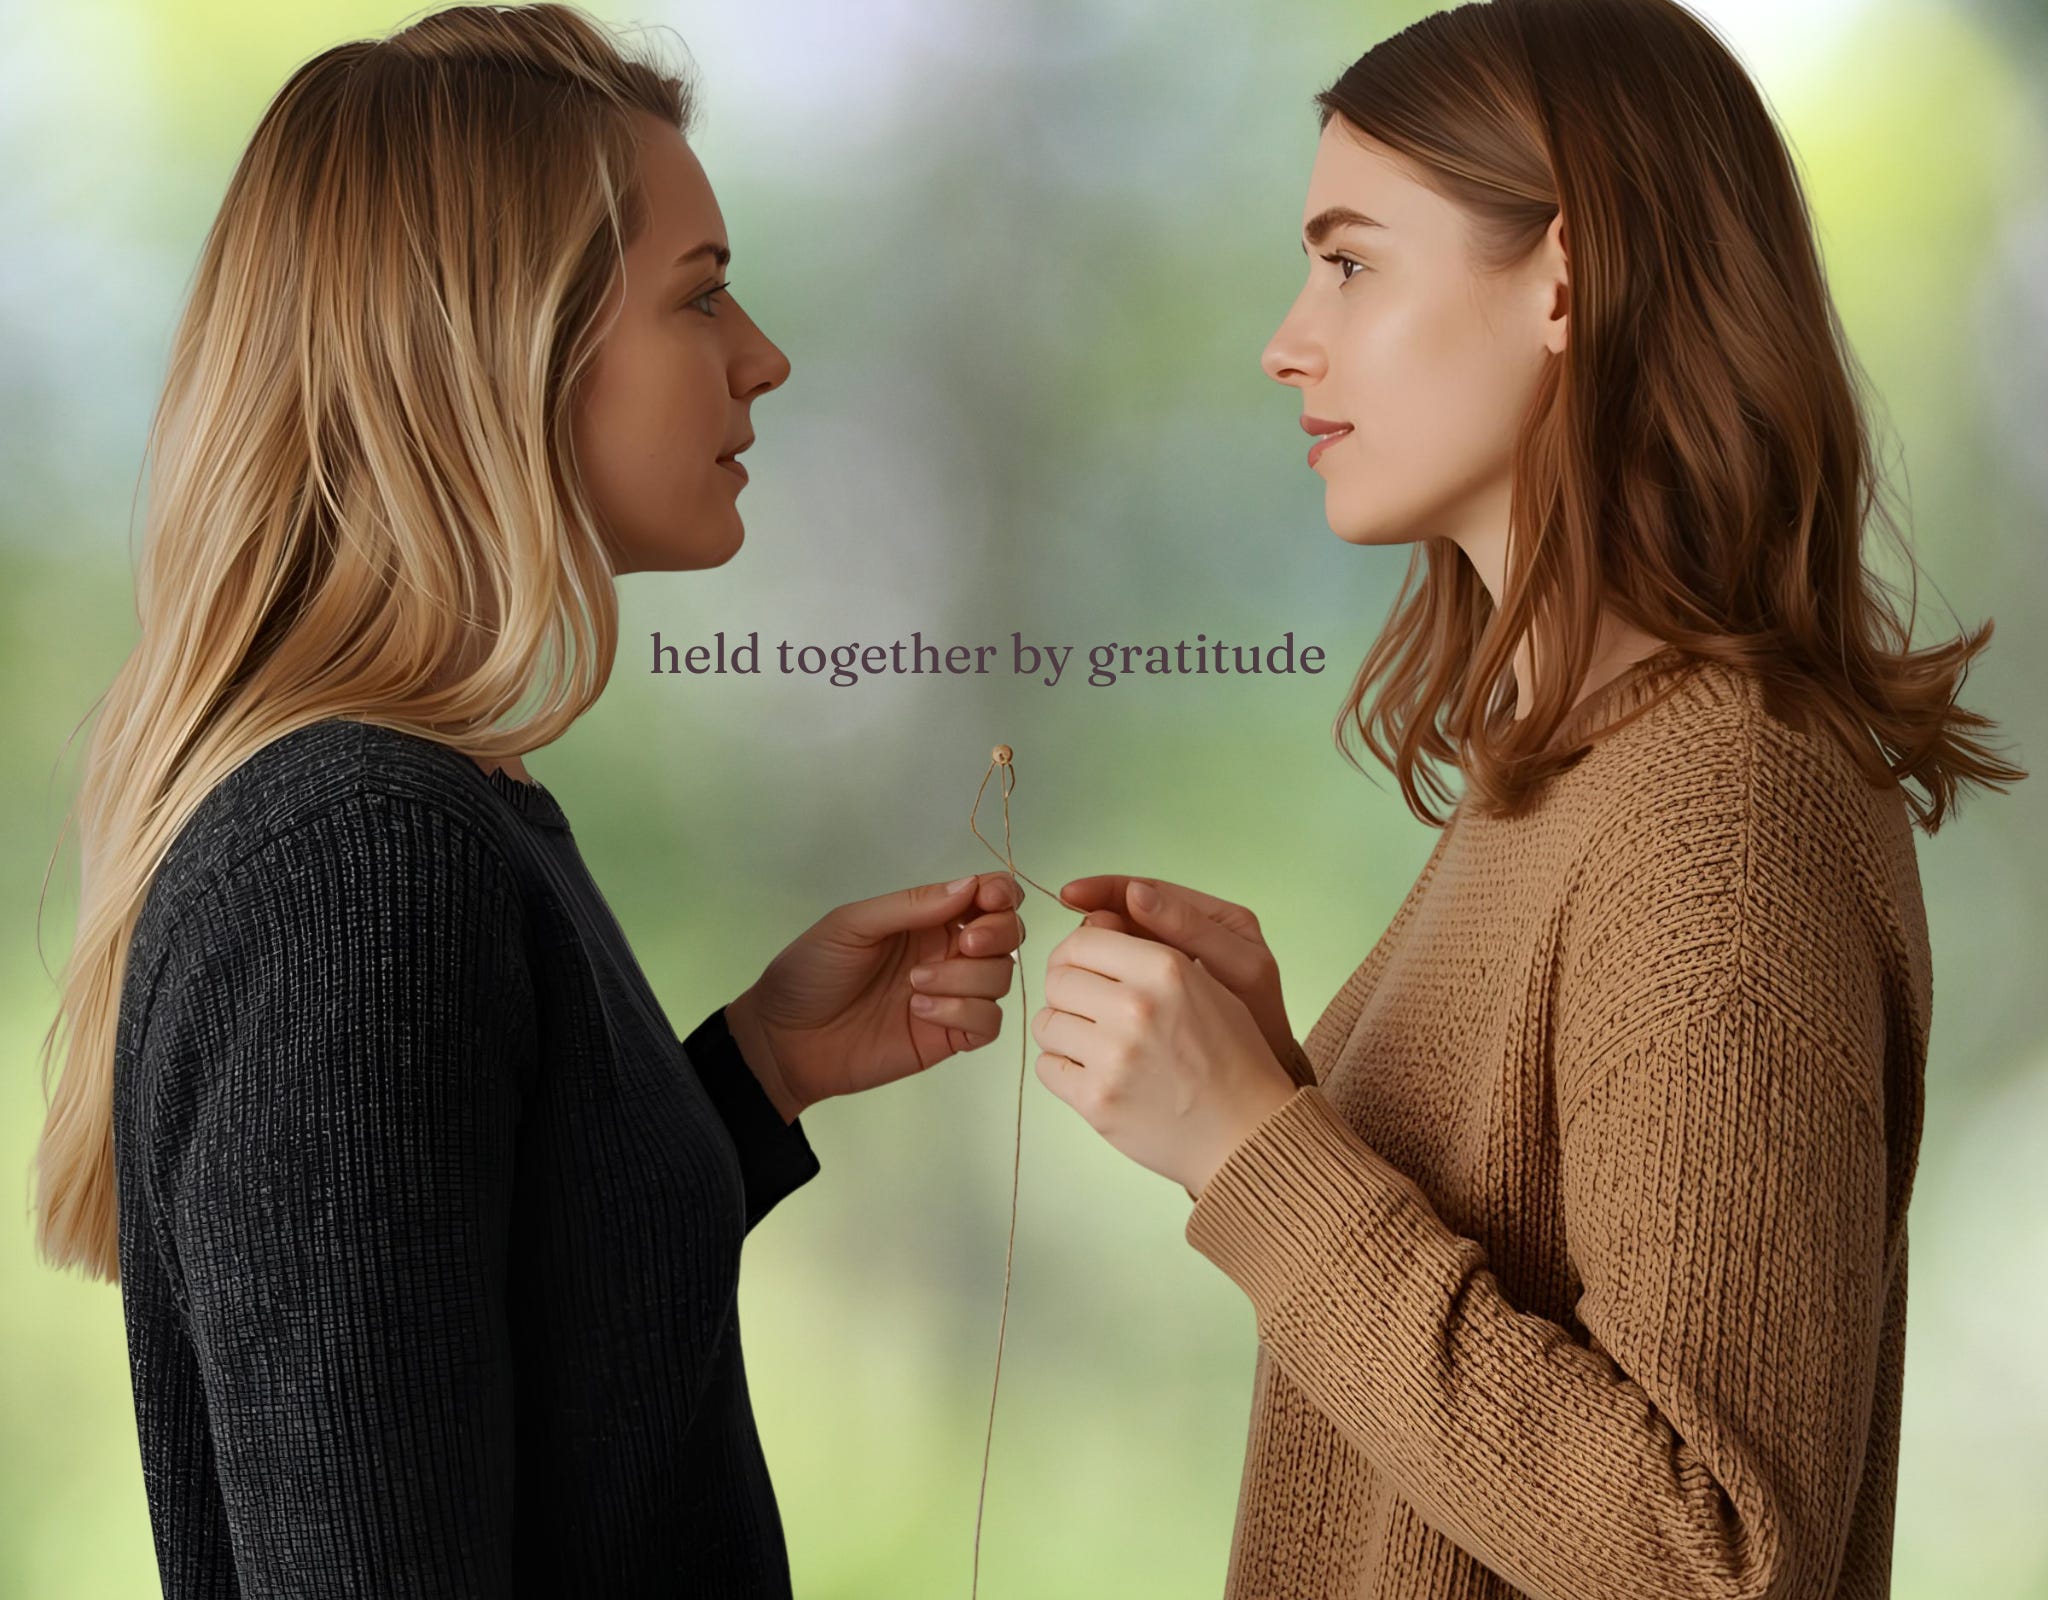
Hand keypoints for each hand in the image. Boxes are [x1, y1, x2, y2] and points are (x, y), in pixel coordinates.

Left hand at [725, 873, 1022, 1118]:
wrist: (786, 1040)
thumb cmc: (811, 972)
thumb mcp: (853, 924)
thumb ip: (912, 904)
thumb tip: (971, 884)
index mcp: (927, 918)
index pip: (988, 896)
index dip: (1001, 892)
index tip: (988, 899)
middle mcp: (946, 952)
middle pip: (1008, 934)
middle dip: (997, 933)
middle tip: (962, 944)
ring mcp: (952, 995)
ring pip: (1000, 977)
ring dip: (965, 978)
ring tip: (914, 986)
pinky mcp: (950, 1036)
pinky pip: (988, 1022)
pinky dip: (964, 1012)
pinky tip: (921, 1011)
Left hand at [1031, 922, 1299, 1195]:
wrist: (1248, 1133)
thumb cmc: (1231, 1058)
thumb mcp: (1208, 986)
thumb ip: (1150, 954)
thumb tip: (1091, 926)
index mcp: (1166, 970)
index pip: (1081, 942)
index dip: (1074, 955)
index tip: (1081, 970)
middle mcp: (1137, 1007)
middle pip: (1058, 980)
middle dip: (1068, 993)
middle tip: (1088, 1011)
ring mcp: (1114, 1056)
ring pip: (1047, 1023)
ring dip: (1063, 1031)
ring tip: (1092, 1044)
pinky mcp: (1097, 1100)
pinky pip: (1047, 1068)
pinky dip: (1063, 1068)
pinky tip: (1093, 1073)